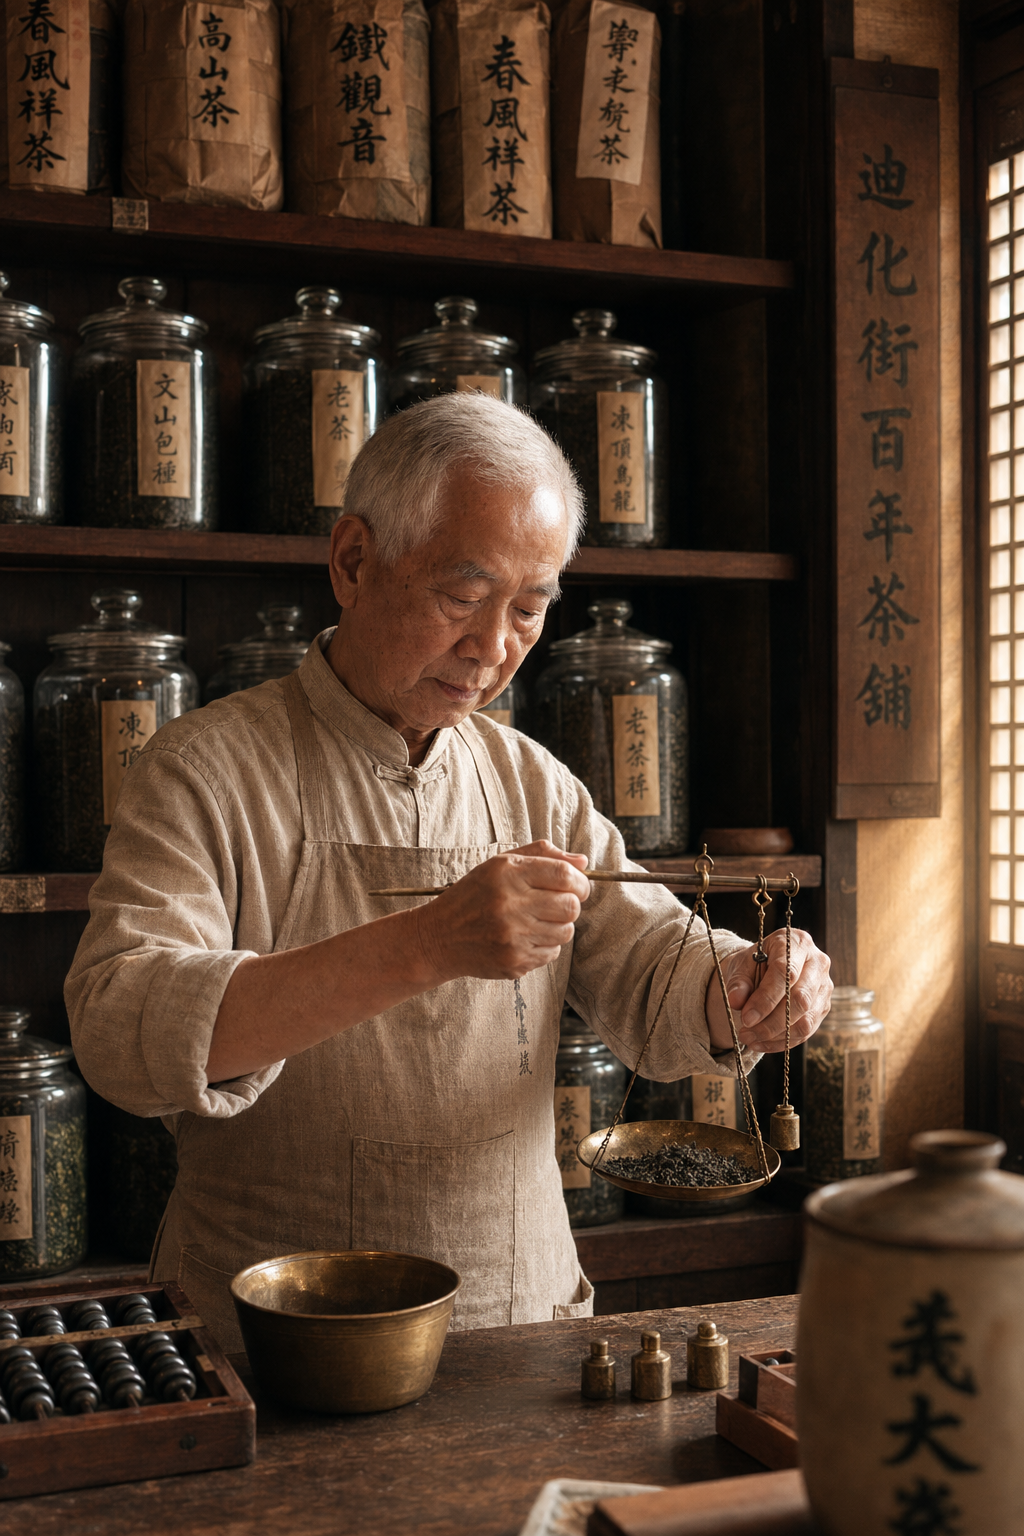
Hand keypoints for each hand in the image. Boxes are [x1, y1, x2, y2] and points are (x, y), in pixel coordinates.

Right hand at [413, 840, 590, 983]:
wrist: (439, 937)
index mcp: (507, 873)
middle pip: (571, 906)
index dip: (580, 881)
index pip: (564, 875)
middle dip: (571, 904)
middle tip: (557, 904)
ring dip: (558, 926)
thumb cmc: (472, 897)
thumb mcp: (499, 865)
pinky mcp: (515, 961)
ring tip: (535, 921)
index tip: (578, 886)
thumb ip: (542, 856)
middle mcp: (510, 904)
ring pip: (566, 932)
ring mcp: (513, 936)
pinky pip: (552, 953)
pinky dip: (545, 945)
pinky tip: (523, 938)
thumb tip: (583, 862)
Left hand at [705, 929, 832, 1053]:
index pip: (785, 973)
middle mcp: (817, 962)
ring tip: (750, 1039)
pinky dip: (783, 1041)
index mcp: (796, 942)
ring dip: (775, 1035)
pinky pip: (806, 1031)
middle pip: (800, 999)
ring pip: (805, 1019)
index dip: (765, 999)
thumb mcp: (742, 965)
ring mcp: (824, 986)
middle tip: (745, 1032)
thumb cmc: (755, 963)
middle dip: (770, 1022)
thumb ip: (739, 982)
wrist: (767, 967)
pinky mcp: (824, 1006)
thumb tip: (736, 1001)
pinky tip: (762, 1043)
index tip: (746, 1018)